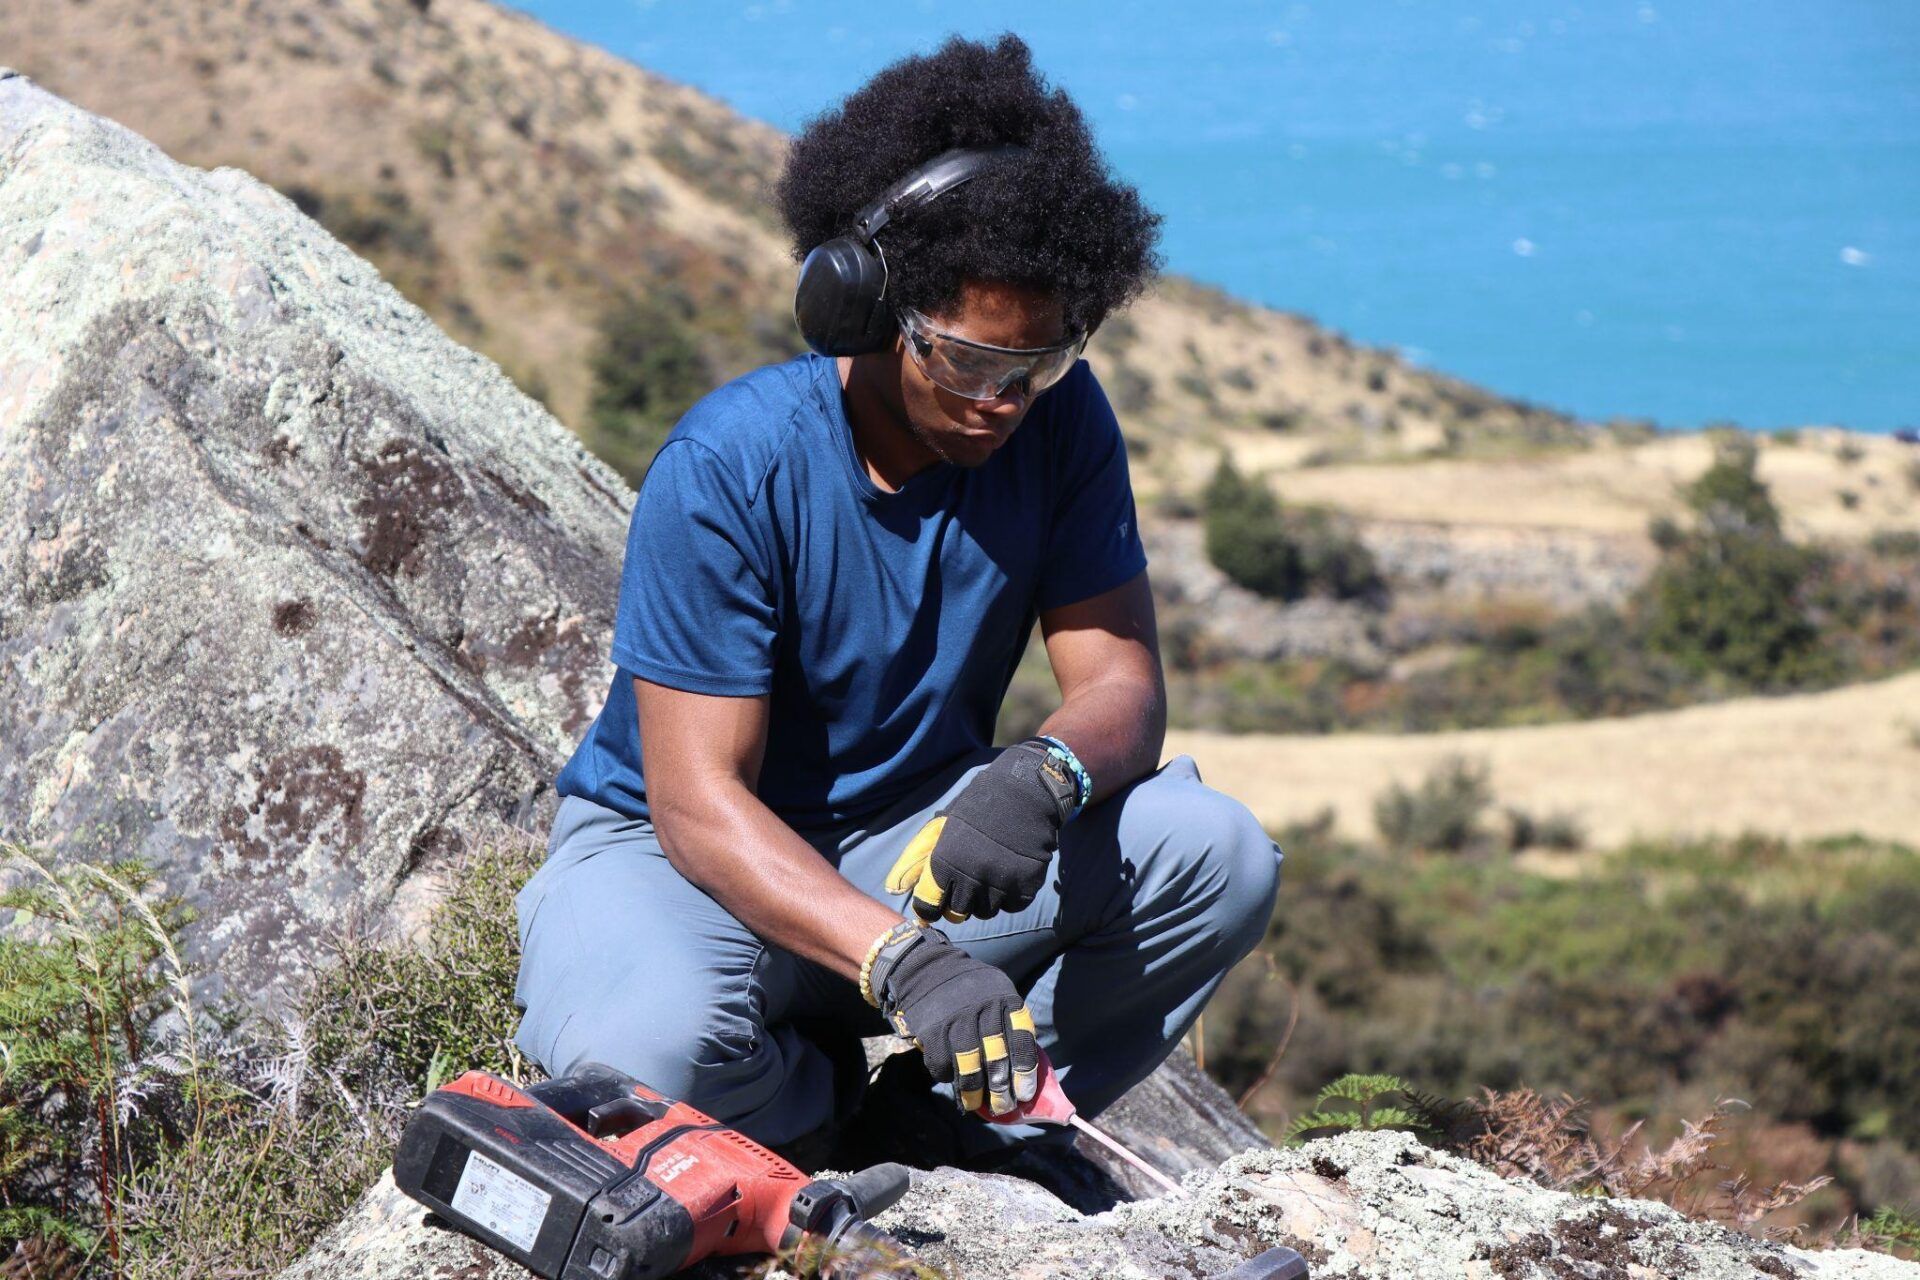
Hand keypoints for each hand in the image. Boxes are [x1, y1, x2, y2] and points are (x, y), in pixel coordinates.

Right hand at [869, 928, 1039, 1114]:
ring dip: (974, 1093)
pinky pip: (944, 1065)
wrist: (928, 969)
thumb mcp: (997, 993)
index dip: (1025, 1072)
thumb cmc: (971, 989)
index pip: (1022, 1041)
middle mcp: (984, 1009)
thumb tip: (1020, 1074)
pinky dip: (949, 1078)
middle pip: (997, 1060)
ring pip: (970, 1068)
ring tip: (977, 1105)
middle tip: (1003, 1107)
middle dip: (1001, 1091)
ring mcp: (957, 1020)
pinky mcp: (933, 1030)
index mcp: (1006, 999)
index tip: (1025, 1094)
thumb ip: (1009, 1025)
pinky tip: (952, 1082)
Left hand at [885, 740, 1076, 921]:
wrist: (1024, 793)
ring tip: (989, 873)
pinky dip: (1009, 896)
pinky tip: (1009, 873)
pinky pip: (1011, 907)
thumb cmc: (976, 809)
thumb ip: (916, 860)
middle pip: (957, 914)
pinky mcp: (1026, 887)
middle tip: (968, 879)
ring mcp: (1000, 884)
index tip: (938, 899)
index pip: (928, 908)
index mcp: (944, 862)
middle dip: (959, 901)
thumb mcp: (940, 828)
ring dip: (984, 900)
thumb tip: (893, 889)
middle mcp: (971, 877)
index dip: (931, 906)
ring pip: (985, 912)